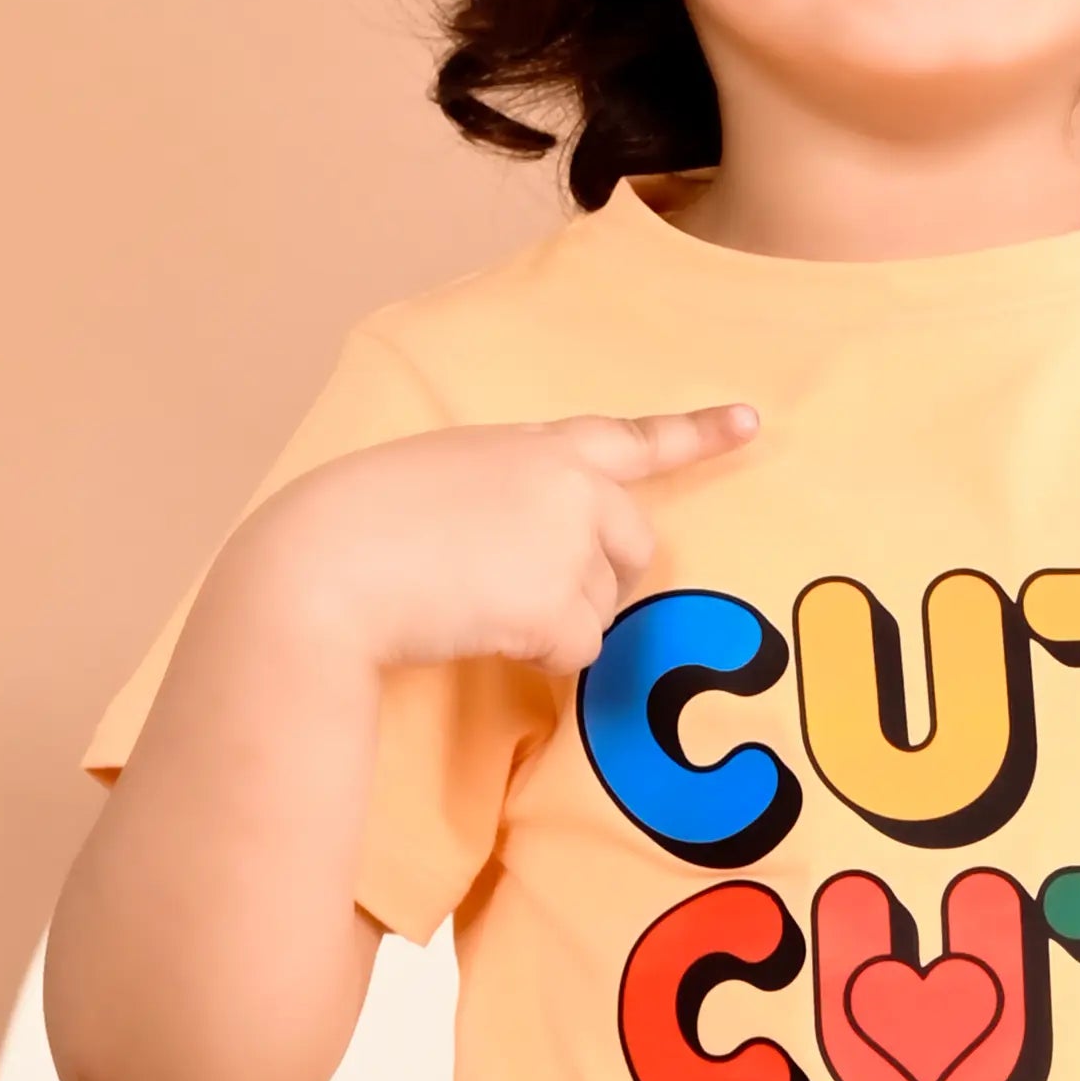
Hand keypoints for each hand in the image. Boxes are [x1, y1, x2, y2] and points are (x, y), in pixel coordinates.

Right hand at [246, 406, 758, 677]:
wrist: (327, 563)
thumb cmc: (358, 525)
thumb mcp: (444, 476)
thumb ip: (512, 493)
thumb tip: (544, 557)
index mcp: (534, 443)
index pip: (630, 437)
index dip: (697, 433)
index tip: (752, 424)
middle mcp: (568, 481)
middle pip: (636, 547)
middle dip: (600, 579)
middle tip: (520, 590)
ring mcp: (570, 538)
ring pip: (602, 608)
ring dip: (553, 622)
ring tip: (474, 600)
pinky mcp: (562, 599)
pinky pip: (580, 651)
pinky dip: (538, 656)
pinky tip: (480, 627)